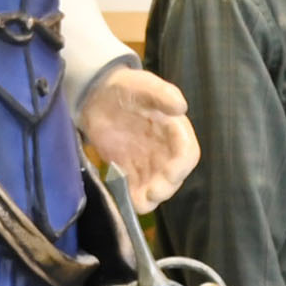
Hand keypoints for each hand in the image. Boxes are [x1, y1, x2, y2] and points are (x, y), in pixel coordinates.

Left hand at [77, 67, 200, 213]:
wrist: (98, 97)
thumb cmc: (126, 88)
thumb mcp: (144, 85)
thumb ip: (162, 94)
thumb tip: (181, 108)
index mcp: (175, 130)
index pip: (187, 152)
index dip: (182, 165)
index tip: (171, 173)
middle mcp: (165, 150)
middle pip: (175, 176)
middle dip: (167, 187)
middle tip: (152, 192)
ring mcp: (147, 162)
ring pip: (158, 188)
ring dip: (152, 197)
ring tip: (139, 200)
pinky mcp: (129, 171)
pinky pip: (136, 191)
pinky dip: (134, 199)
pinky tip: (125, 199)